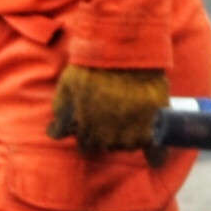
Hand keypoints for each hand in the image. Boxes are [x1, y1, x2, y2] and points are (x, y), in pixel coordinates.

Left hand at [48, 63, 173, 152]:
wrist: (122, 52)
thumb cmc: (91, 68)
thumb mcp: (66, 88)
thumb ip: (60, 113)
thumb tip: (54, 132)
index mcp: (86, 130)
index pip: (86, 145)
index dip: (88, 133)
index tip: (92, 122)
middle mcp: (108, 137)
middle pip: (107, 146)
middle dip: (106, 134)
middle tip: (111, 115)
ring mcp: (132, 133)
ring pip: (129, 146)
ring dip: (127, 137)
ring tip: (129, 118)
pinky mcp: (153, 125)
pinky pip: (156, 151)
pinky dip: (156, 155)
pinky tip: (155, 159)